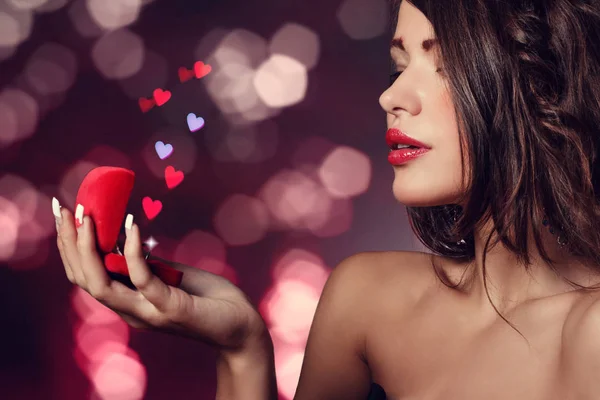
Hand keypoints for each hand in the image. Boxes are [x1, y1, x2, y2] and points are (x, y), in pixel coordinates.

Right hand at [54, 203, 267, 352]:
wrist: (243, 325)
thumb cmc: (209, 298)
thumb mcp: (170, 276)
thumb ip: (147, 264)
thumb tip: (126, 237)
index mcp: (128, 302)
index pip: (84, 277)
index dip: (69, 247)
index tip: (65, 214)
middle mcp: (131, 311)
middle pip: (83, 279)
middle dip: (68, 242)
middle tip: (64, 208)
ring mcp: (148, 312)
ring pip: (100, 284)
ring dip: (87, 248)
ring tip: (85, 216)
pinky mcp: (171, 308)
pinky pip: (142, 278)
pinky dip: (132, 250)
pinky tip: (132, 224)